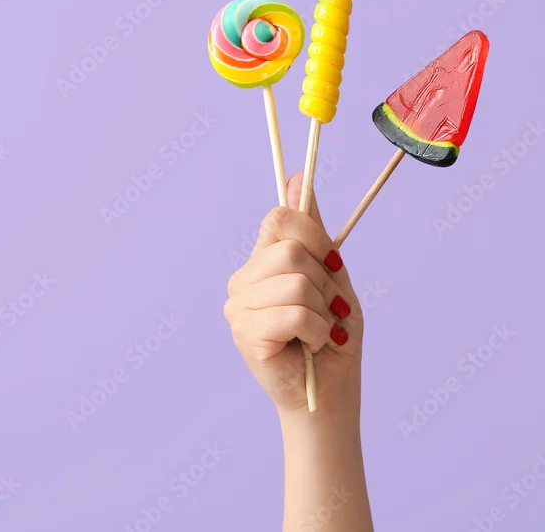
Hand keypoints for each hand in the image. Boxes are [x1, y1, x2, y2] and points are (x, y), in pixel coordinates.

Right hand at [224, 172, 363, 415]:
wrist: (330, 395)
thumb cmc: (332, 338)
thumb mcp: (332, 275)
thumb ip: (313, 229)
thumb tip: (297, 176)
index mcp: (261, 261)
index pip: (279, 218)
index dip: (315, 234)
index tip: (333, 263)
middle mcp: (243, 279)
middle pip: (291, 249)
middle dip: (327, 280)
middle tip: (329, 309)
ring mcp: (238, 305)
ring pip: (295, 281)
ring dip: (324, 310)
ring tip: (321, 331)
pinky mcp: (244, 332)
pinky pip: (293, 312)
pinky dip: (318, 330)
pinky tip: (312, 345)